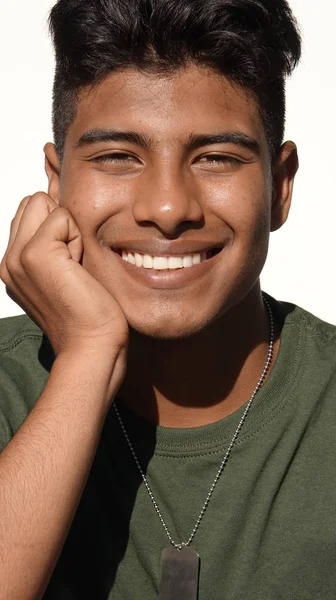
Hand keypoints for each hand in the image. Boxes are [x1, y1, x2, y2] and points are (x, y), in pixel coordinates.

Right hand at [0, 193, 128, 362]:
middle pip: (32, 201)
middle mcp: (8, 260)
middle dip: (59, 223)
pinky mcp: (36, 254)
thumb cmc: (87, 314)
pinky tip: (78, 268)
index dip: (57, 226)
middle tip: (73, 263)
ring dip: (68, 229)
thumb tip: (61, 201)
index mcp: (12, 265)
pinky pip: (61, 216)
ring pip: (43, 203)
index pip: (28, 211)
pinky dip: (77, 238)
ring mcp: (17, 257)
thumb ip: (54, 241)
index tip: (69, 263)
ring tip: (74, 265)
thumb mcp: (64, 271)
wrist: (91, 344)